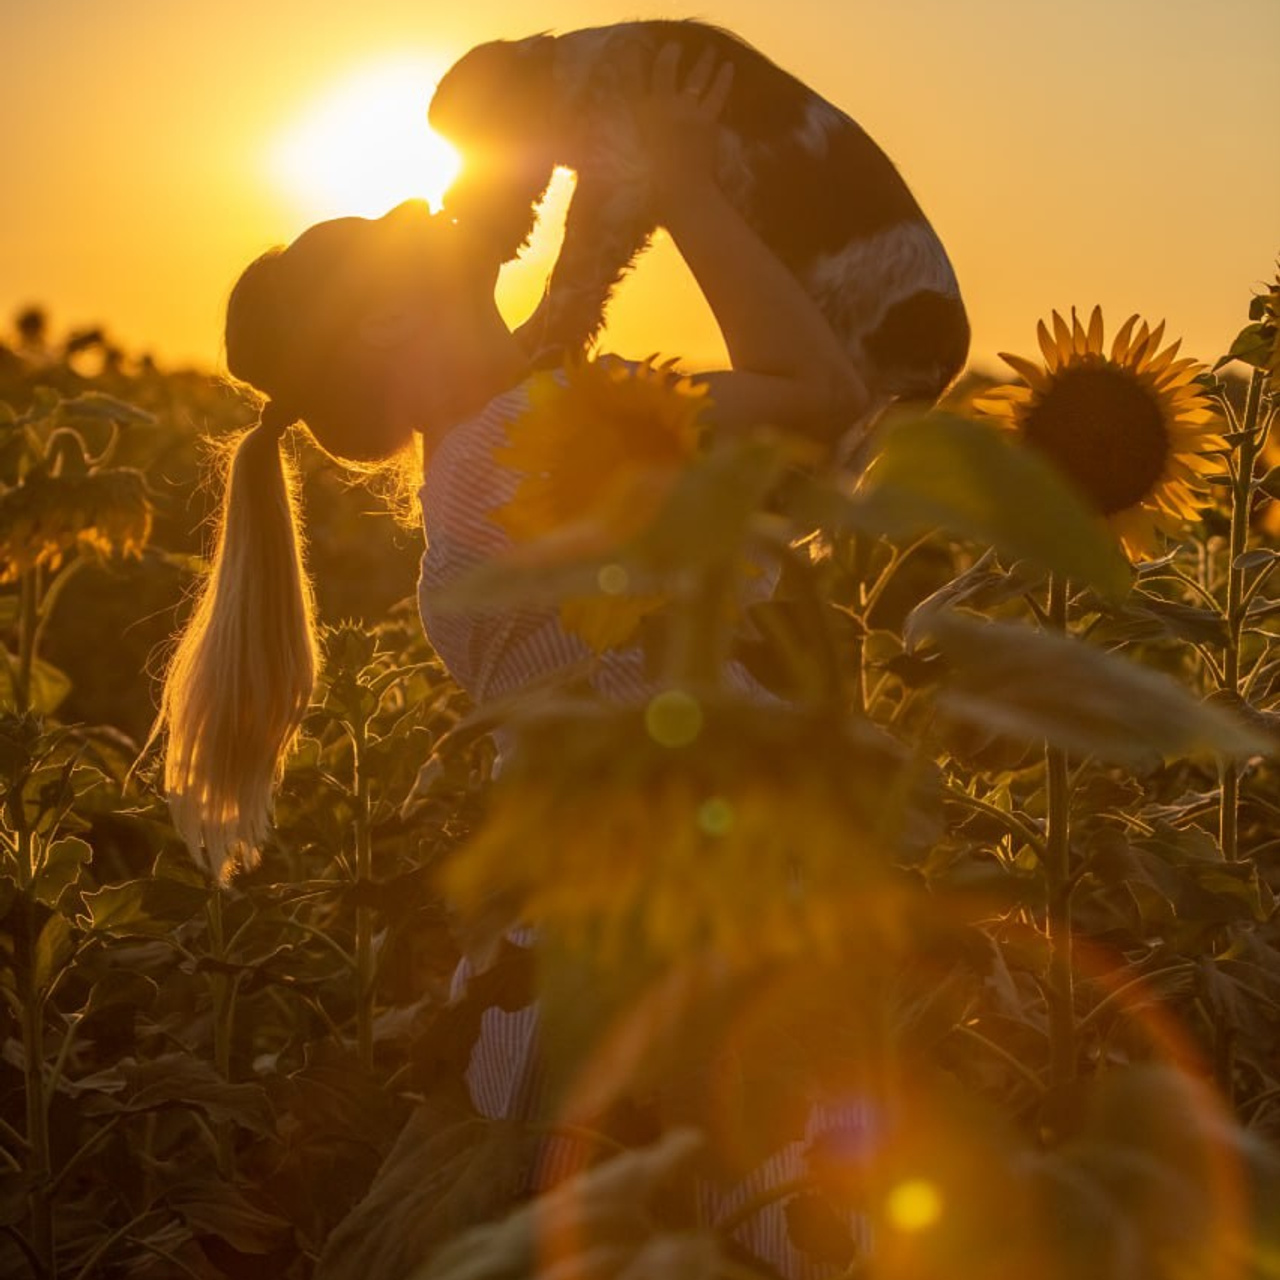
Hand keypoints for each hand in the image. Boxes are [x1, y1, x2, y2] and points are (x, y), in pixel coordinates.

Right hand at [633, 42, 733, 201]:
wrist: (679, 192)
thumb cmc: (651, 185)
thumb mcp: (630, 163)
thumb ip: (623, 148)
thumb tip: (605, 150)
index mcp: (639, 114)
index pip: (634, 81)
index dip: (633, 64)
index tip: (634, 50)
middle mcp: (661, 105)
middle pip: (664, 71)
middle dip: (668, 56)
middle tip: (673, 46)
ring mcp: (685, 109)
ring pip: (695, 78)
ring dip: (703, 62)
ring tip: (710, 51)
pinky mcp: (706, 119)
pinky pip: (717, 93)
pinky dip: (723, 79)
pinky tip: (729, 67)